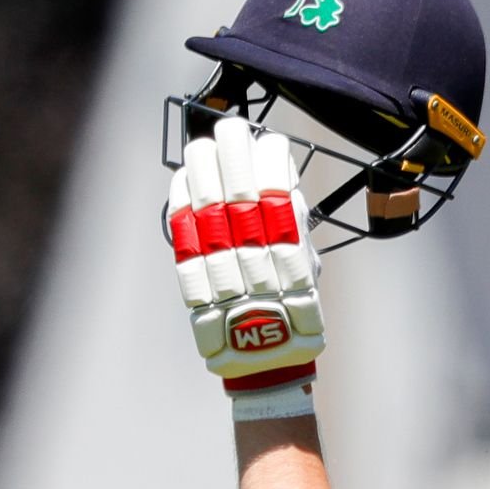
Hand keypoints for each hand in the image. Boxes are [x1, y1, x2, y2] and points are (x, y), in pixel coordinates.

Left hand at [167, 115, 324, 414]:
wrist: (266, 361)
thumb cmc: (292, 306)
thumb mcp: (308, 263)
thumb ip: (293, 223)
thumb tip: (279, 177)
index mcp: (292, 253)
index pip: (279, 194)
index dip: (271, 162)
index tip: (268, 141)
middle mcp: (258, 260)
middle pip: (240, 194)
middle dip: (234, 154)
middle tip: (231, 127)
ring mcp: (225, 270)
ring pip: (210, 209)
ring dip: (204, 170)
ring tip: (204, 145)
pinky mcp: (197, 282)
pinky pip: (186, 236)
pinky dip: (182, 203)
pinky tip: (183, 177)